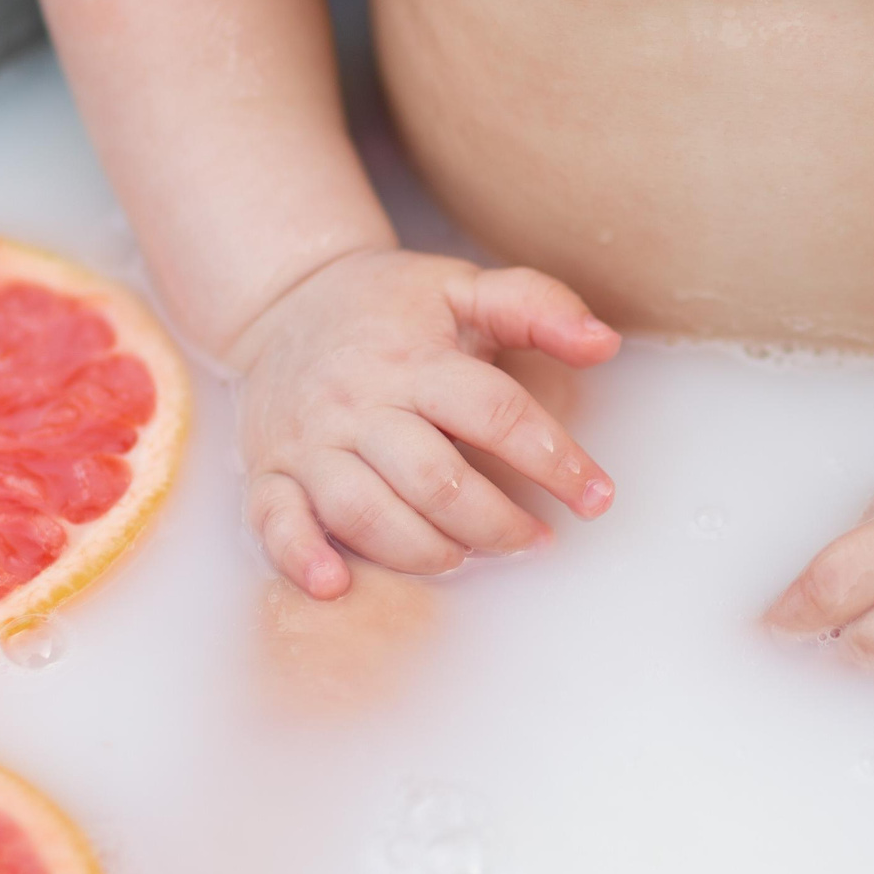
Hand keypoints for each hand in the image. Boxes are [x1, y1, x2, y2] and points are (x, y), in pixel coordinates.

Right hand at [232, 249, 619, 595]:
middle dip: (495, 523)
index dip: (554, 461)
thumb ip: (536, 307)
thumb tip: (603, 343)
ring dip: (424, 550)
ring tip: (465, 557)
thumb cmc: (388, 306)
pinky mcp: (270, 471)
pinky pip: (276, 521)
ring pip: (366, 512)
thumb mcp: (462, 288)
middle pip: (434, 479)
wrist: (285, 300)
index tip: (596, 497)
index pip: (495, 414)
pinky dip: (302, 557)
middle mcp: (360, 403)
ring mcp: (310, 442)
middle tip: (534, 540)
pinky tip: (335, 585)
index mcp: (414, 360)